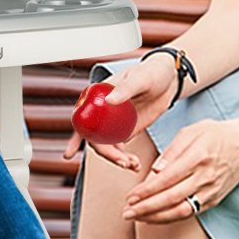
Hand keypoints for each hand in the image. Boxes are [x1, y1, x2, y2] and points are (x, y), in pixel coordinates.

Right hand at [61, 53, 178, 170]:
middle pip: (94, 138)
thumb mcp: (139, 78)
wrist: (168, 80)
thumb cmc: (150, 73)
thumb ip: (125, 89)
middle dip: (106, 153)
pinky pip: (120, 149)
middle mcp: (101, 113)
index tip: (70, 154)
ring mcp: (113, 124)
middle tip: (122, 162)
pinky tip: (135, 164)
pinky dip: (126, 158)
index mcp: (96, 97)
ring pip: (107, 147)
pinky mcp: (125, 131)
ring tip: (132, 165)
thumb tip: (109, 100)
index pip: (82, 119)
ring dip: (116, 159)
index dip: (75, 137)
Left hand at [120, 118, 238, 222]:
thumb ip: (172, 150)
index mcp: (198, 156)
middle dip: (146, 208)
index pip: (168, 178)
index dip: (147, 190)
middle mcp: (206, 176)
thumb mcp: (193, 131)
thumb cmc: (217, 135)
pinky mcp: (213, 200)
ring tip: (135, 217)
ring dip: (155, 217)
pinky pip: (189, 213)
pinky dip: (169, 218)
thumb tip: (155, 170)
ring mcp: (211, 191)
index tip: (130, 196)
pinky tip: (152, 217)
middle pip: (172, 198)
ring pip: (180, 210)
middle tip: (126, 212)